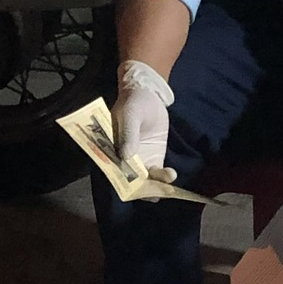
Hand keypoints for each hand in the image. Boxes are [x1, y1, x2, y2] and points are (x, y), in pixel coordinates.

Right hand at [114, 58, 172, 177]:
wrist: (149, 95)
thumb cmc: (134, 102)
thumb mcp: (130, 114)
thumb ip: (128, 133)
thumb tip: (127, 156)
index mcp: (111, 150)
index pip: (113, 171)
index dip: (122, 182)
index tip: (134, 185)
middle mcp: (123, 160)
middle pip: (130, 182)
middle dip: (142, 188)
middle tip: (154, 188)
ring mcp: (140, 161)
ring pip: (145, 181)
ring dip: (155, 185)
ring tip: (167, 178)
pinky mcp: (154, 159)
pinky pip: (157, 174)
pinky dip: (164, 178)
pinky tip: (171, 176)